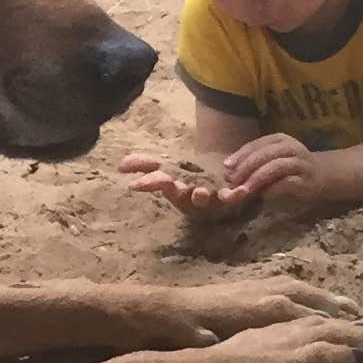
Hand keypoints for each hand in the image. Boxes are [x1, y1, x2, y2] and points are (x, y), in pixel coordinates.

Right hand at [118, 151, 252, 218]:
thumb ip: (144, 164)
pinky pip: (233, 198)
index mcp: (173, 188)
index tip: (135, 184)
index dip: (148, 183)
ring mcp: (209, 199)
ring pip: (204, 198)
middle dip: (175, 190)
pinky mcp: (229, 198)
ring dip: (201, 195)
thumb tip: (120, 164)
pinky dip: (237, 195)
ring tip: (200, 193)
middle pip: (179, 193)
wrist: (218, 178)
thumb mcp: (166, 167)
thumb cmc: (188, 176)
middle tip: (170, 186)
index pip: (158, 183)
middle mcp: (189, 196)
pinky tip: (243, 190)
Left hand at [216, 131, 326, 206]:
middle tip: (232, 180)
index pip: (257, 144)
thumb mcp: (273, 158)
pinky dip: (273, 189)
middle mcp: (291, 148)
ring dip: (257, 178)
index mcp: (280, 139)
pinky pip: (287, 183)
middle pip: (265, 154)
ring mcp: (301, 163)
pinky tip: (264, 195)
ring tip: (244, 189)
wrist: (322, 175)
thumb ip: (256, 161)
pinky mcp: (307, 181)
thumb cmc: (291, 168)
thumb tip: (229, 171)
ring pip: (275, 167)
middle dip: (246, 167)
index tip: (226, 167)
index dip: (240, 155)